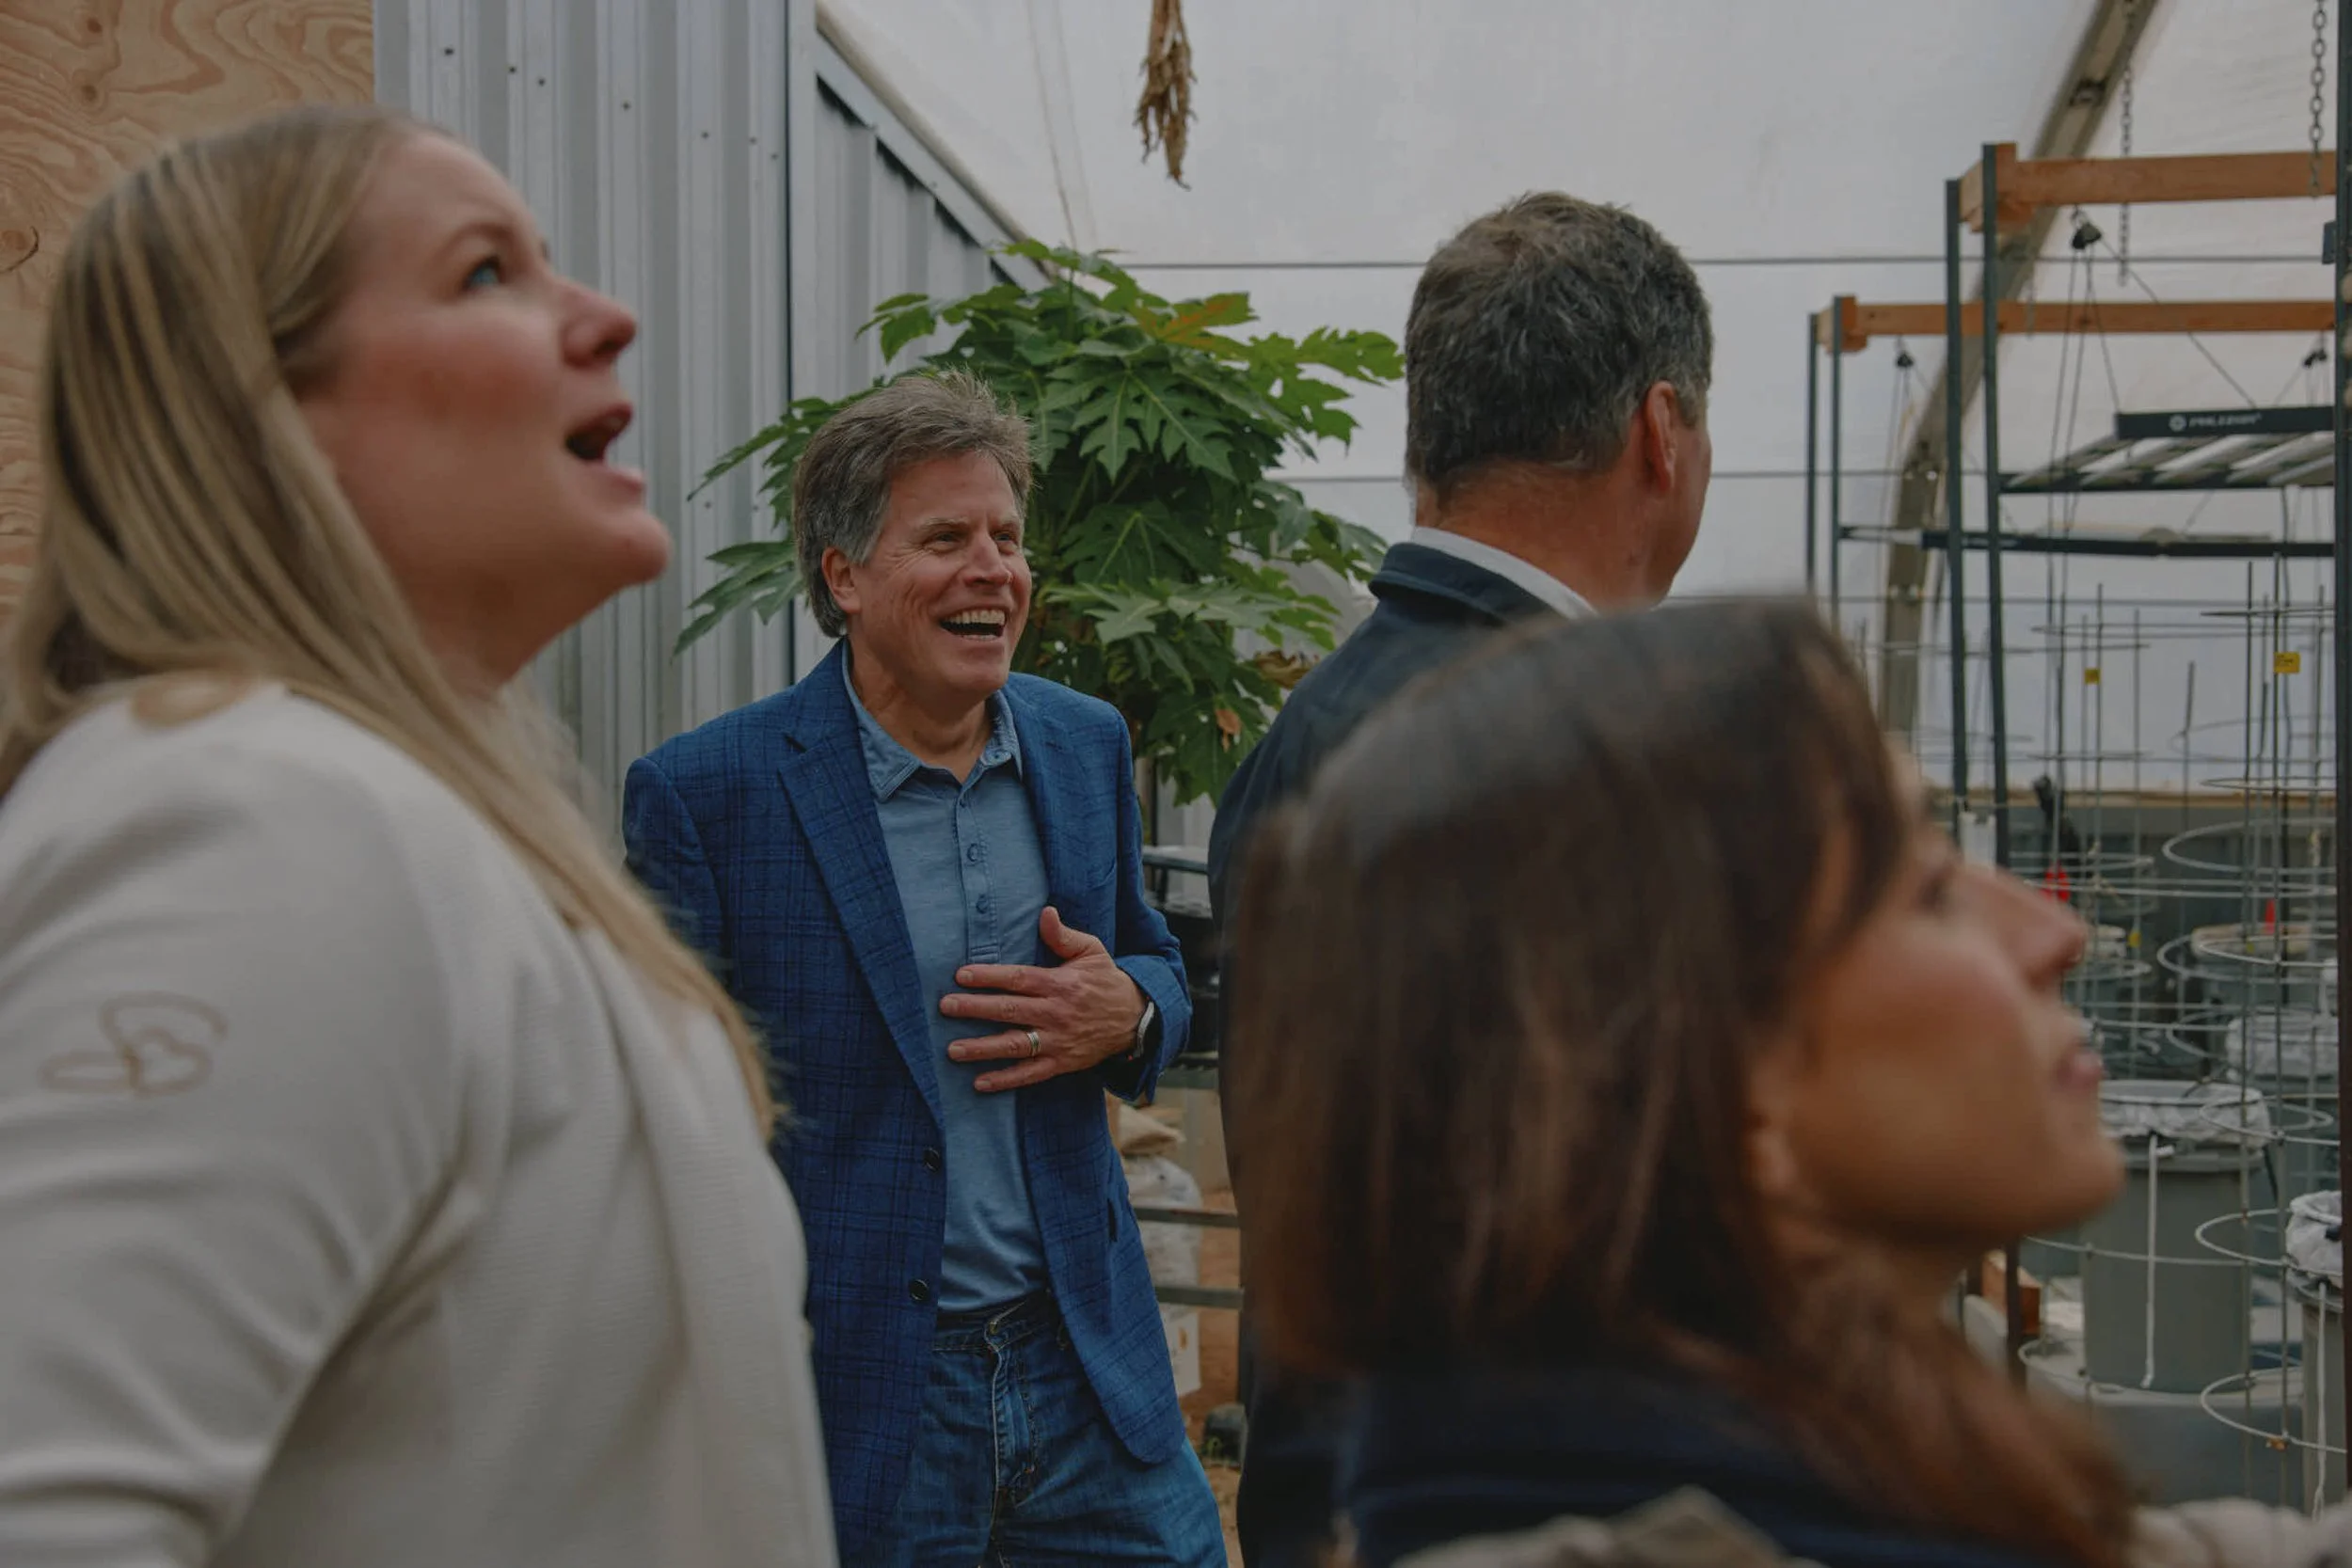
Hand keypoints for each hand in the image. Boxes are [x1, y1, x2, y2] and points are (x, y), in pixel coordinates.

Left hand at [942, 906, 1144, 1092]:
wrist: (1135, 1019)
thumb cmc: (1106, 981)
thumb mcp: (1092, 951)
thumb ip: (1064, 935)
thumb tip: (1045, 912)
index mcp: (1061, 984)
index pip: (1019, 979)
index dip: (990, 977)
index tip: (962, 975)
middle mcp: (1056, 1013)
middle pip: (1010, 1011)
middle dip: (975, 1009)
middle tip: (946, 1006)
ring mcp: (1058, 1041)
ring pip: (1015, 1045)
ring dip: (982, 1048)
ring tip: (953, 1049)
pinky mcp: (1061, 1063)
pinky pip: (1030, 1073)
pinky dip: (1006, 1080)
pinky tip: (980, 1082)